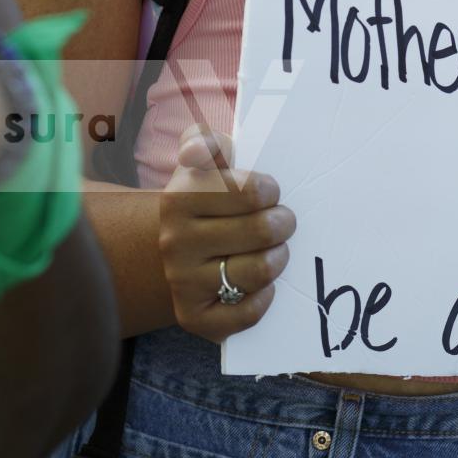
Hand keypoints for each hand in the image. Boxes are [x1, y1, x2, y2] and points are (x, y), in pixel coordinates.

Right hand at [158, 128, 295, 340]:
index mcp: (179, 198)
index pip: (253, 191)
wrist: (178, 247)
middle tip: (281, 221)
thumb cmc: (207, 197)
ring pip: (260, 271)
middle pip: (263, 231)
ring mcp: (182, 282)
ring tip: (274, 249)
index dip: (271, 190)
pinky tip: (261, 283)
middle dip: (282, 223)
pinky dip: (264, 297)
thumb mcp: (206, 161)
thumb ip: (205, 140)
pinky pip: (247, 313)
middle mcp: (175, 242)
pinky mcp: (193, 317)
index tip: (268, 192)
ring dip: (278, 258)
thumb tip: (195, 152)